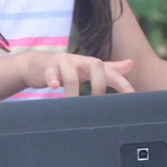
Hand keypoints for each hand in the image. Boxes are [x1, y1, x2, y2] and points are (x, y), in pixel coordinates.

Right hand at [17, 52, 135, 95]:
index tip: (131, 96)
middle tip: (97, 104)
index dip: (122, 83)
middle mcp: (78, 61)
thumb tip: (131, 63)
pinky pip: (50, 73)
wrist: (35, 63)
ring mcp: (61, 62)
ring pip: (71, 75)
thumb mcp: (87, 68)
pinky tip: (54, 87)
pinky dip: (52, 80)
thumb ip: (109, 68)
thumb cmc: (65, 68)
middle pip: (95, 65)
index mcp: (90, 64)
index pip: (110, 72)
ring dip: (74, 92)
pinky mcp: (45, 67)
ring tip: (73, 106)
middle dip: (99, 85)